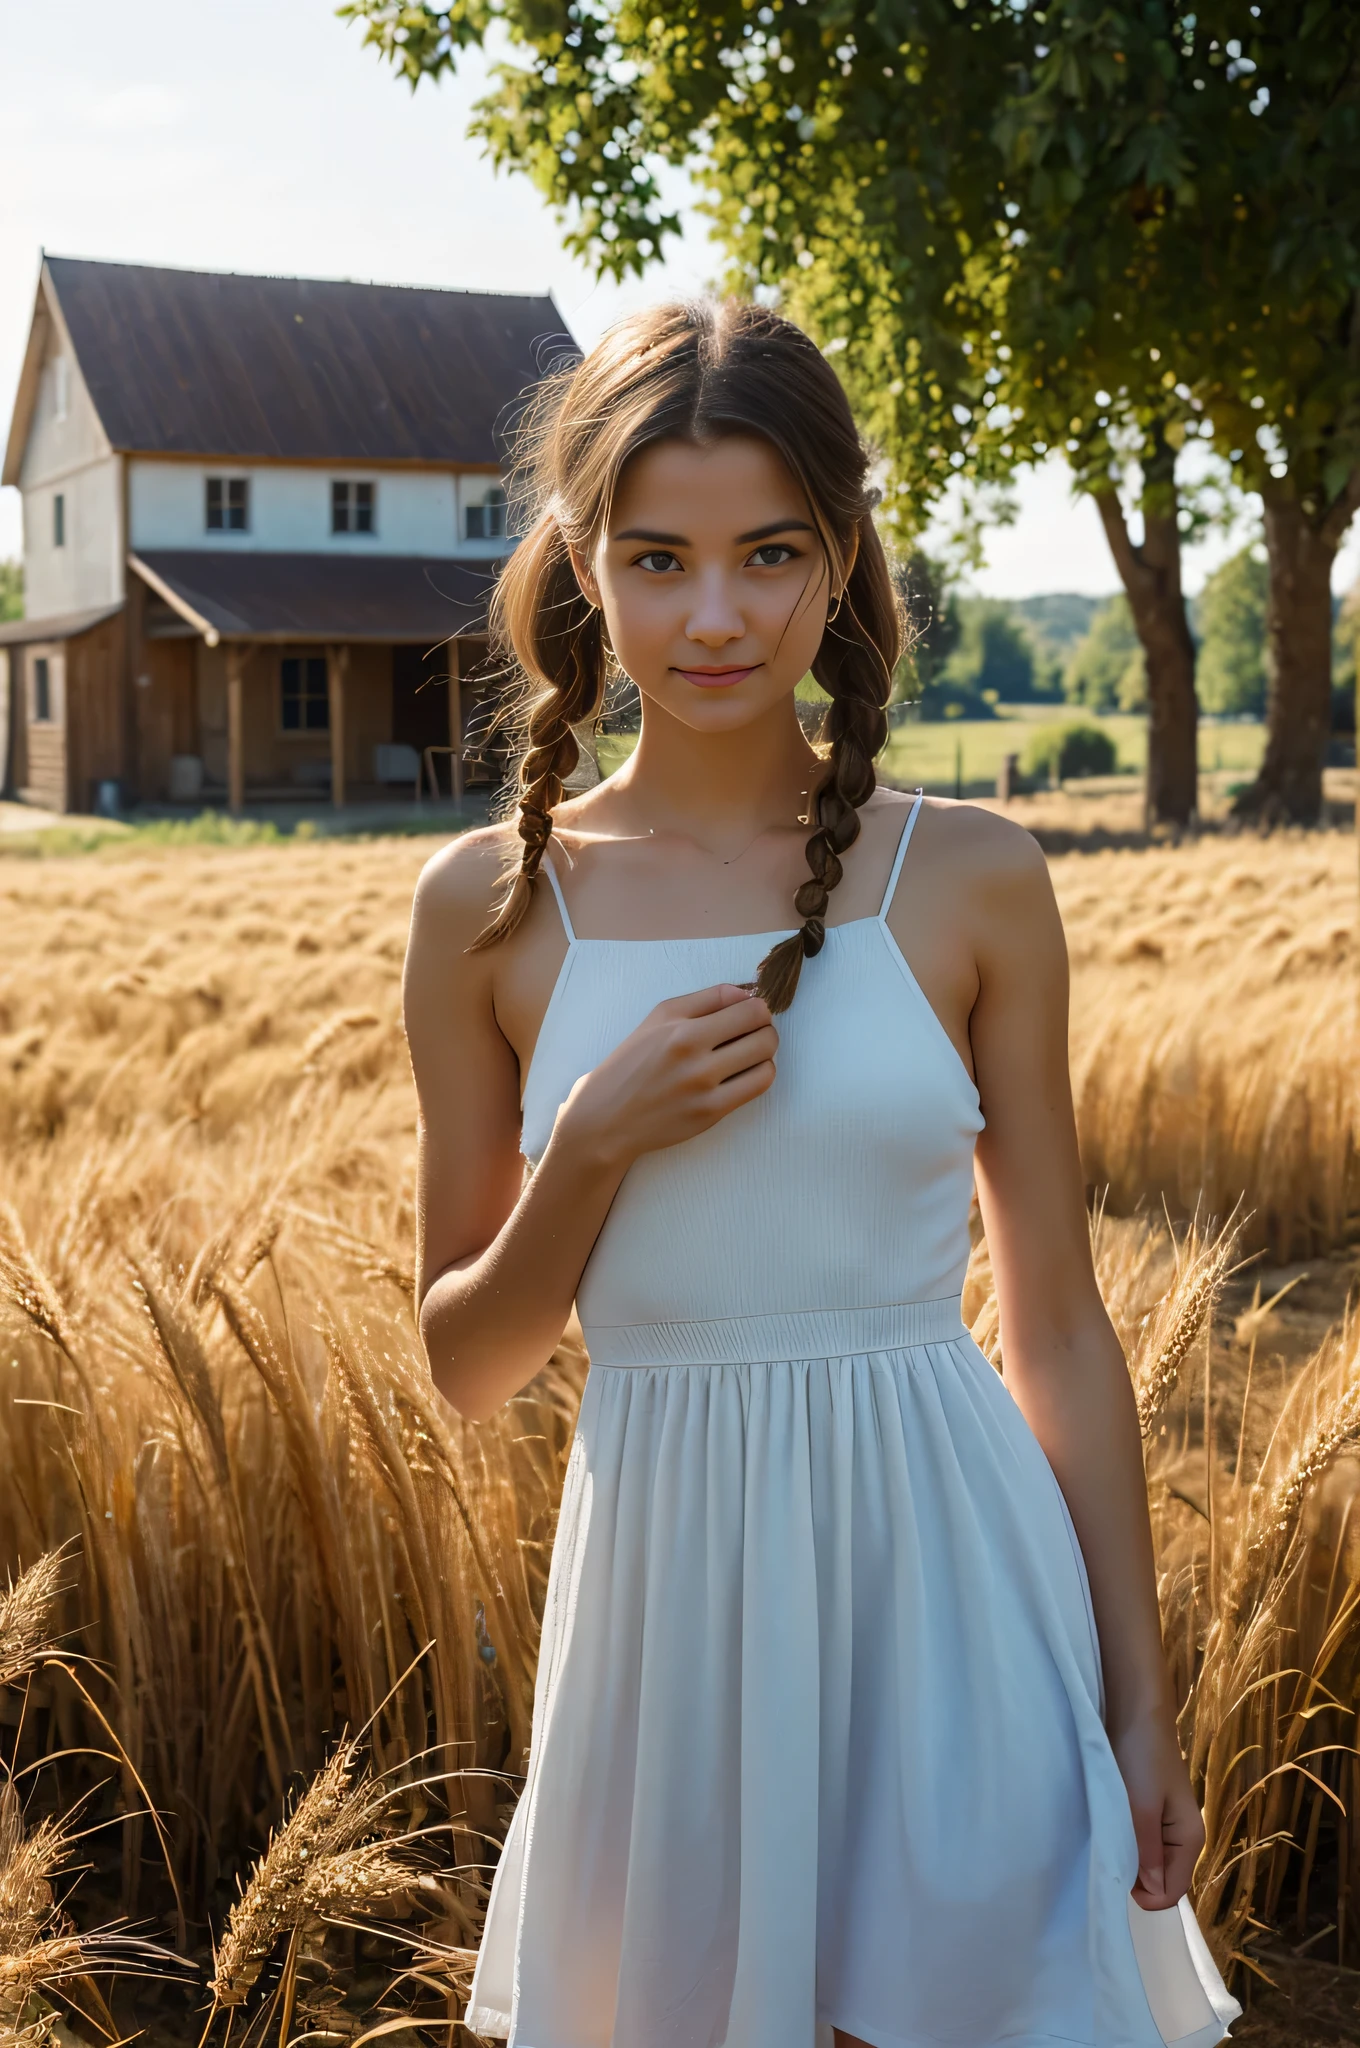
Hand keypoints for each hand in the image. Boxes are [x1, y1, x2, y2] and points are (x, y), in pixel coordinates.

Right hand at [555, 984, 777, 1169]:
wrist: (607, 1117)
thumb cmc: (632, 1063)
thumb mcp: (658, 1018)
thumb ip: (706, 999)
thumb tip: (747, 993)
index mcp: (681, 1029)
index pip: (749, 1008)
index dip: (758, 1007)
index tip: (748, 1013)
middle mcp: (694, 1058)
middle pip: (764, 1033)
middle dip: (764, 1028)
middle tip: (750, 1032)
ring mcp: (705, 1088)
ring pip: (766, 1060)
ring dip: (765, 1052)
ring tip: (748, 1053)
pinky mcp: (711, 1113)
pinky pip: (758, 1086)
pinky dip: (760, 1074)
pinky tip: (745, 1072)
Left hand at [1111, 1710, 1205, 1910]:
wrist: (1136, 1712)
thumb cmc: (1141, 1757)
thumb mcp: (1142, 1807)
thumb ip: (1147, 1851)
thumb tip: (1152, 1894)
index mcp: (1191, 1840)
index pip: (1172, 1893)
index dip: (1145, 1894)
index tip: (1116, 1875)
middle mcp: (1184, 1838)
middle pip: (1161, 1880)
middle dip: (1136, 1876)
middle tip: (1108, 1851)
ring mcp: (1168, 1826)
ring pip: (1149, 1862)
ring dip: (1129, 1856)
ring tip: (1108, 1835)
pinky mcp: (1152, 1812)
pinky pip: (1142, 1842)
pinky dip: (1126, 1840)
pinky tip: (1111, 1825)